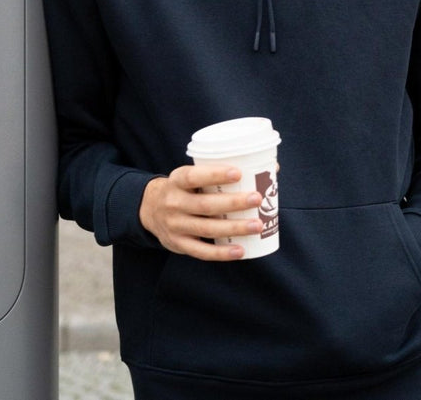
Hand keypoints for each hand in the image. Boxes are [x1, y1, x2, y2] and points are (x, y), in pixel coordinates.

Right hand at [139, 165, 262, 260]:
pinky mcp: (178, 245)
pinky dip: (222, 252)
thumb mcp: (192, 175)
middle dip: (233, 203)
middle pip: (205, 205)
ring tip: (257, 225)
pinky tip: (241, 250)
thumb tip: (270, 169)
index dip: (214, 174)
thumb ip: (220, 172)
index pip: (193, 177)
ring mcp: (175, 226)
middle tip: (257, 198)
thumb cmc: (185, 188)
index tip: (238, 173)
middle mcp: (173, 203)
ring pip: (207, 228)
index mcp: (177, 180)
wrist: (150, 209)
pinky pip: (202, 251)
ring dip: (234, 227)